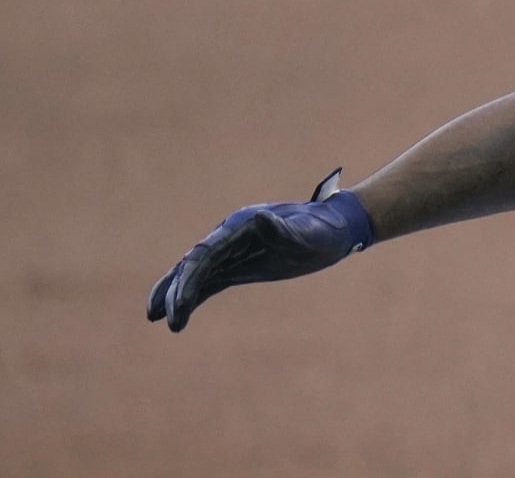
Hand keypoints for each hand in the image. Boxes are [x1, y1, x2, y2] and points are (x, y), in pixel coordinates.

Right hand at [147, 168, 374, 331]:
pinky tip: (176, 315)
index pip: (205, 254)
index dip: (189, 277)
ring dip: (175, 293)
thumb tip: (260, 219)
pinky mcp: (239, 265)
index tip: (179, 302)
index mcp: (242, 226)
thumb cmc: (323, 231)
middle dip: (177, 290)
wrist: (335, 228)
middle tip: (168, 319)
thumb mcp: (307, 234)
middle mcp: (231, 236)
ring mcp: (233, 251)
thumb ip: (284, 231)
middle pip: (195, 263)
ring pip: (196, 273)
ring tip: (155, 318)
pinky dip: (191, 295)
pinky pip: (209, 281)